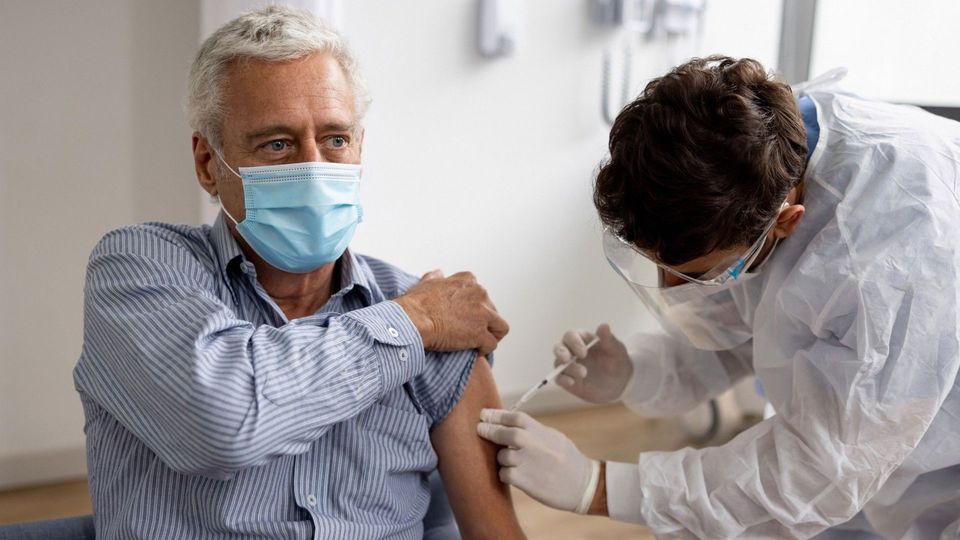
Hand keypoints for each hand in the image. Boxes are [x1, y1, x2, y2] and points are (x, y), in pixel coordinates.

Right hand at [395, 270, 508, 355]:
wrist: (413, 319)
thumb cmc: (416, 303)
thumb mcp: (427, 282)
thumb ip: (436, 277)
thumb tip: (439, 274)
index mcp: (468, 281)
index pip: (482, 294)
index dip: (476, 307)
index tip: (467, 316)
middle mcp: (479, 293)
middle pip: (492, 310)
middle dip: (484, 322)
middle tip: (471, 332)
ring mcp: (482, 314)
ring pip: (500, 327)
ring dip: (492, 335)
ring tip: (480, 344)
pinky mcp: (480, 333)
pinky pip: (492, 344)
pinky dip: (485, 349)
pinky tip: (475, 352)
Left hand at [477, 409, 598, 512]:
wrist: (584, 486)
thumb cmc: (568, 461)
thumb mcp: (555, 438)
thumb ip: (534, 431)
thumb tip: (510, 424)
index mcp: (543, 432)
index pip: (516, 417)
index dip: (497, 414)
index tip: (484, 414)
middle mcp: (537, 445)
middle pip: (506, 433)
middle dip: (490, 429)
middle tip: (480, 428)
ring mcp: (531, 463)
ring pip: (503, 455)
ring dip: (501, 457)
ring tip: (508, 460)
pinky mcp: (528, 482)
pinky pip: (505, 473)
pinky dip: (504, 473)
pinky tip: (510, 475)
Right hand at [553, 324, 632, 403]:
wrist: (621, 382)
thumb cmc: (617, 361)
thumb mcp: (616, 350)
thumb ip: (608, 339)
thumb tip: (604, 326)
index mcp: (581, 339)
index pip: (570, 336)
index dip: (574, 343)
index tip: (584, 352)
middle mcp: (571, 351)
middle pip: (558, 348)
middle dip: (561, 352)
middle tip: (567, 358)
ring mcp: (569, 366)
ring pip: (558, 364)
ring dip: (568, 368)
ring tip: (583, 373)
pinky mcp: (568, 380)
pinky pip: (559, 379)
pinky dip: (563, 380)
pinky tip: (572, 382)